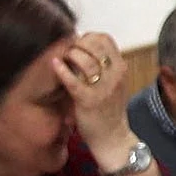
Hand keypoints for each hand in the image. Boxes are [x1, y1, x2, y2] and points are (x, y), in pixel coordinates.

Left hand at [55, 32, 132, 153]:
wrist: (113, 138)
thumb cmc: (110, 110)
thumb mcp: (114, 83)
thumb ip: (105, 66)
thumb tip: (85, 46)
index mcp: (121, 68)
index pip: (105, 39)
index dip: (88, 37)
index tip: (79, 43)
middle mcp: (115, 76)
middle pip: (95, 45)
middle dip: (78, 43)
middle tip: (68, 51)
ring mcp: (103, 88)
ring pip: (86, 60)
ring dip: (71, 54)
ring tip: (63, 58)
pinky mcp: (89, 101)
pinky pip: (73, 81)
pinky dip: (62, 70)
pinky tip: (54, 64)